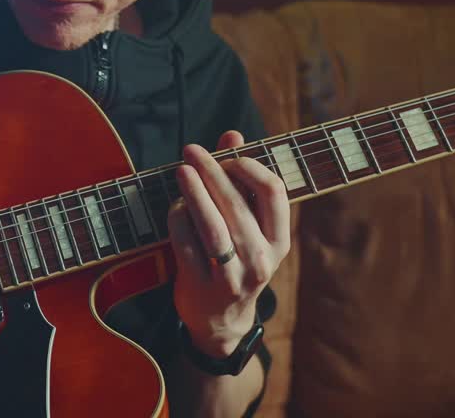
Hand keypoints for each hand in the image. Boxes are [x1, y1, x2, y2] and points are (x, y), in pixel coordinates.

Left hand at [168, 130, 289, 357]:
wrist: (222, 320)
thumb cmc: (236, 260)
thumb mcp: (250, 227)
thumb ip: (242, 181)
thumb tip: (232, 134)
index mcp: (279, 241)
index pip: (274, 192)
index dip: (249, 166)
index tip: (227, 155)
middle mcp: (261, 259)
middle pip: (237, 205)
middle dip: (212, 172)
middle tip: (192, 150)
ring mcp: (231, 276)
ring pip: (211, 226)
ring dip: (194, 193)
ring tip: (181, 170)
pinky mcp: (201, 285)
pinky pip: (186, 244)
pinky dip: (178, 220)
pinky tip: (175, 207)